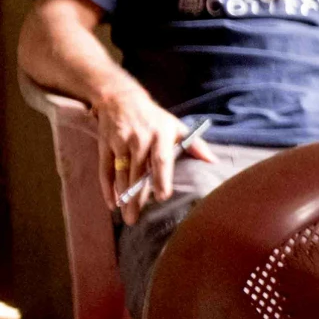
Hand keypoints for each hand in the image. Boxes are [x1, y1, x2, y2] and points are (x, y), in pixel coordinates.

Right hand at [90, 86, 213, 220]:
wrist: (121, 99)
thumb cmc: (155, 118)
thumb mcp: (177, 126)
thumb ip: (195, 145)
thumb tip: (213, 161)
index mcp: (161, 135)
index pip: (161, 159)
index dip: (161, 178)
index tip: (162, 196)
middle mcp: (139, 140)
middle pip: (138, 172)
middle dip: (137, 196)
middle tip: (137, 219)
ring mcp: (120, 143)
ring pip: (120, 174)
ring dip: (122, 196)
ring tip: (127, 215)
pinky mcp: (105, 146)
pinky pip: (105, 170)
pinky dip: (107, 188)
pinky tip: (112, 203)